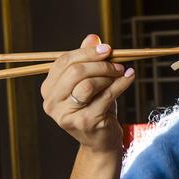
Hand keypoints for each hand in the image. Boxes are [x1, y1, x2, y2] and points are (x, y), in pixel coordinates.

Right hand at [40, 34, 135, 152]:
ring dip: (109, 75)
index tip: (107, 49)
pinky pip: (106, 96)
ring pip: (88, 84)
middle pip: (75, 72)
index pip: (63, 62)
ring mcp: (67, 115)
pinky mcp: (86, 122)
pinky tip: (129, 77)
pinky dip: (121, 84)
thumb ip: (88, 60)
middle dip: (99, 64)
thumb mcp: (90, 83)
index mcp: (48, 89)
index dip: (86, 52)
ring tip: (122, 72)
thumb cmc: (95, 108)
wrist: (101, 141)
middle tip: (117, 63)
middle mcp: (52, 103)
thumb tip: (92, 37)